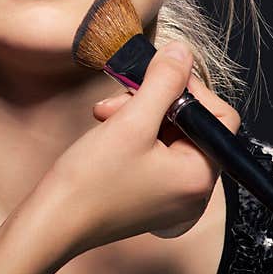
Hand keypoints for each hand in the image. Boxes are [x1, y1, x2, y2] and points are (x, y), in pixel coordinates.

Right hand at [90, 47, 240, 237]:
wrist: (53, 221)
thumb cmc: (91, 182)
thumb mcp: (130, 121)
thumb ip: (163, 82)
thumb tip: (183, 52)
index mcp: (200, 175)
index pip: (218, 116)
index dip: (189, 89)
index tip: (155, 75)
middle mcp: (194, 190)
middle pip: (191, 125)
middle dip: (154, 102)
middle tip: (119, 98)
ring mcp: (172, 197)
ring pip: (169, 137)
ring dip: (138, 116)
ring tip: (106, 116)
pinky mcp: (151, 197)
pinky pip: (155, 154)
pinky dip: (133, 136)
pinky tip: (107, 131)